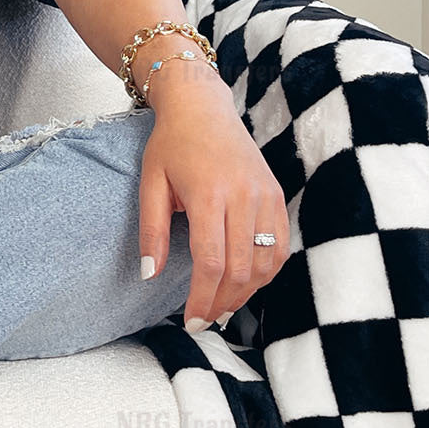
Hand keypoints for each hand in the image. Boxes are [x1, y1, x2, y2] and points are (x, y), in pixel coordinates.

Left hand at [137, 85, 289, 330]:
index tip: (191, 320)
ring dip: (246, 291)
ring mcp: (265, 195)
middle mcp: (243, 197)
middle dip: (222, 301)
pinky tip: (246, 282)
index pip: (211, 262)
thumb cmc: (171, 144)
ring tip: (222, 306)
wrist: (202, 107)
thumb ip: (151, 231)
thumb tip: (149, 275)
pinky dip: (266, 271)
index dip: (202, 297)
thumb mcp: (150, 183)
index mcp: (208, 194)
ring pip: (266, 262)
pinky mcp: (276, 195)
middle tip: (204, 320)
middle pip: (241, 268)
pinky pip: (279, 245)